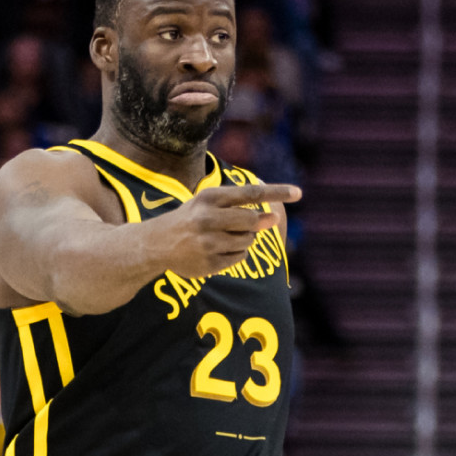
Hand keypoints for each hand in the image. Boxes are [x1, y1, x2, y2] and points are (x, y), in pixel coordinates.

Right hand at [157, 183, 299, 277]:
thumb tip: (275, 217)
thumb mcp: (210, 204)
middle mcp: (207, 219)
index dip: (277, 192)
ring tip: (223, 237)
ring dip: (244, 240)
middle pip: (252, 221)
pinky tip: (217, 250)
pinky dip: (236, 254)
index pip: (251, 193)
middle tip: (245, 225)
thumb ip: (242, 207)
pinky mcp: (208, 263)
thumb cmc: (191, 218)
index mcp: (209, 198)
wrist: (157, 243)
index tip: (299, 193)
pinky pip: (240, 258)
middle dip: (255, 224)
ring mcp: (208, 243)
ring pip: (247, 241)